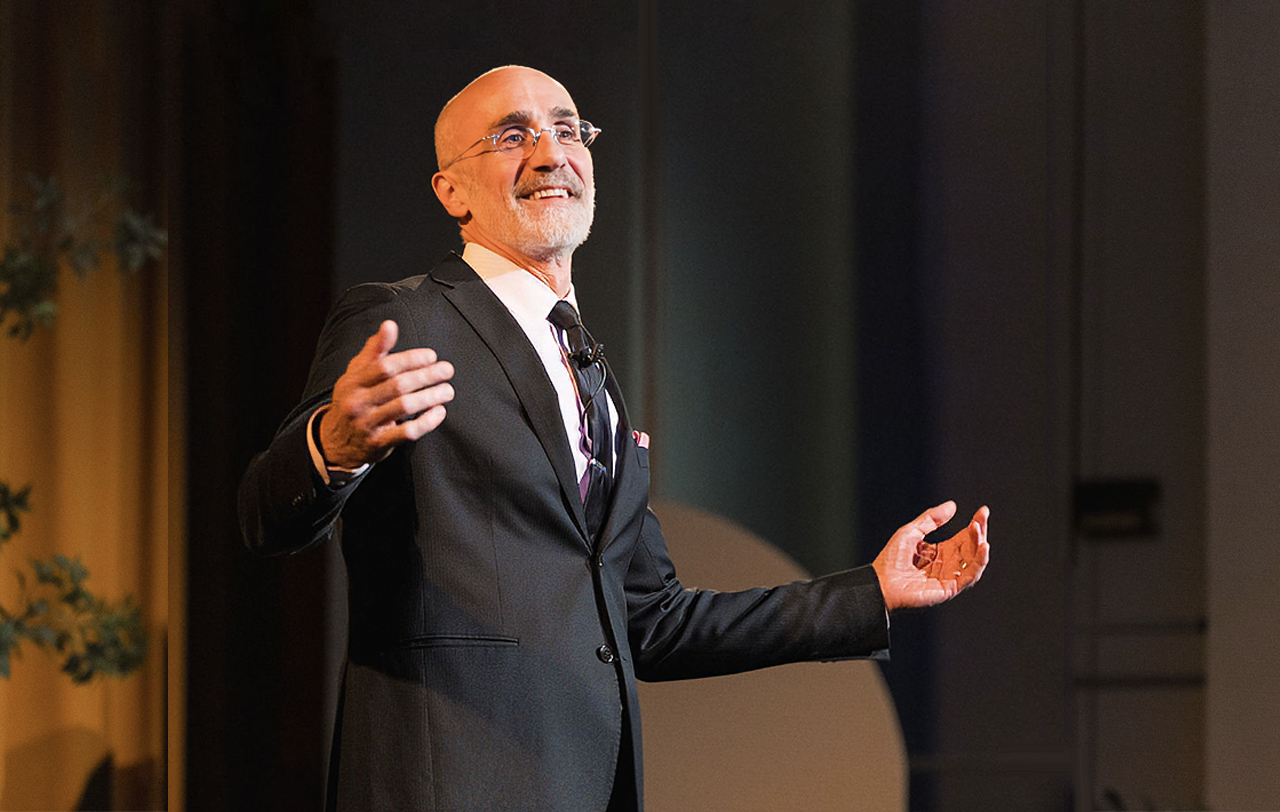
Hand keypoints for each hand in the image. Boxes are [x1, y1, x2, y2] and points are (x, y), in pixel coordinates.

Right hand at [318, 320, 454, 468]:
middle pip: (398, 385)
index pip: (385, 366)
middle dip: (427, 376)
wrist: (335, 441)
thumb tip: (390, 325)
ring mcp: (367, 424)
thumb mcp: (356, 374)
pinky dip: (427, 422)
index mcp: (353, 382)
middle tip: (447, 370)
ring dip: (431, 397)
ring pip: (405, 407)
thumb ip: (375, 350)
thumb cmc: (353, 400)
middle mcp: (358, 402)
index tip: (431, 356)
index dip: (411, 359)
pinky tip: (439, 412)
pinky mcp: (378, 444)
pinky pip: (407, 433)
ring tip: (448, 390)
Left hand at [871, 501, 989, 611]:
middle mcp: (946, 566)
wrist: (880, 583)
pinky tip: (983, 547)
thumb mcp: (911, 532)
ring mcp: (948, 578)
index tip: (983, 511)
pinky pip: (970, 576)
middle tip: (983, 515)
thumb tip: (952, 506)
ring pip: (973, 561)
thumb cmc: (890, 560)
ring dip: (979, 544)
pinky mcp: (949, 589)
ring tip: (978, 528)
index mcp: (938, 553)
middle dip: (979, 531)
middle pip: (970, 547)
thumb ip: (931, 519)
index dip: (974, 525)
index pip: (962, 538)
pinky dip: (979, 562)